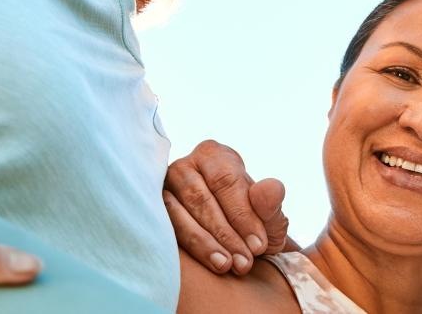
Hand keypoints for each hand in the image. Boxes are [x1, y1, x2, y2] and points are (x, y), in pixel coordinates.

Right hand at [164, 139, 291, 276]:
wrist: (231, 243)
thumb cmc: (250, 224)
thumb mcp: (268, 217)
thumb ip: (271, 204)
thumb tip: (271, 188)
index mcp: (214, 156)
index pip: (226, 181)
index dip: (243, 215)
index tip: (259, 245)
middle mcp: (184, 166)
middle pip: (201, 198)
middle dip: (225, 234)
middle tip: (244, 263)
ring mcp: (162, 189)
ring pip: (178, 214)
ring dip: (204, 244)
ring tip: (226, 266)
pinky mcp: (150, 212)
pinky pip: (163, 229)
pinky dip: (185, 249)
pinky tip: (204, 264)